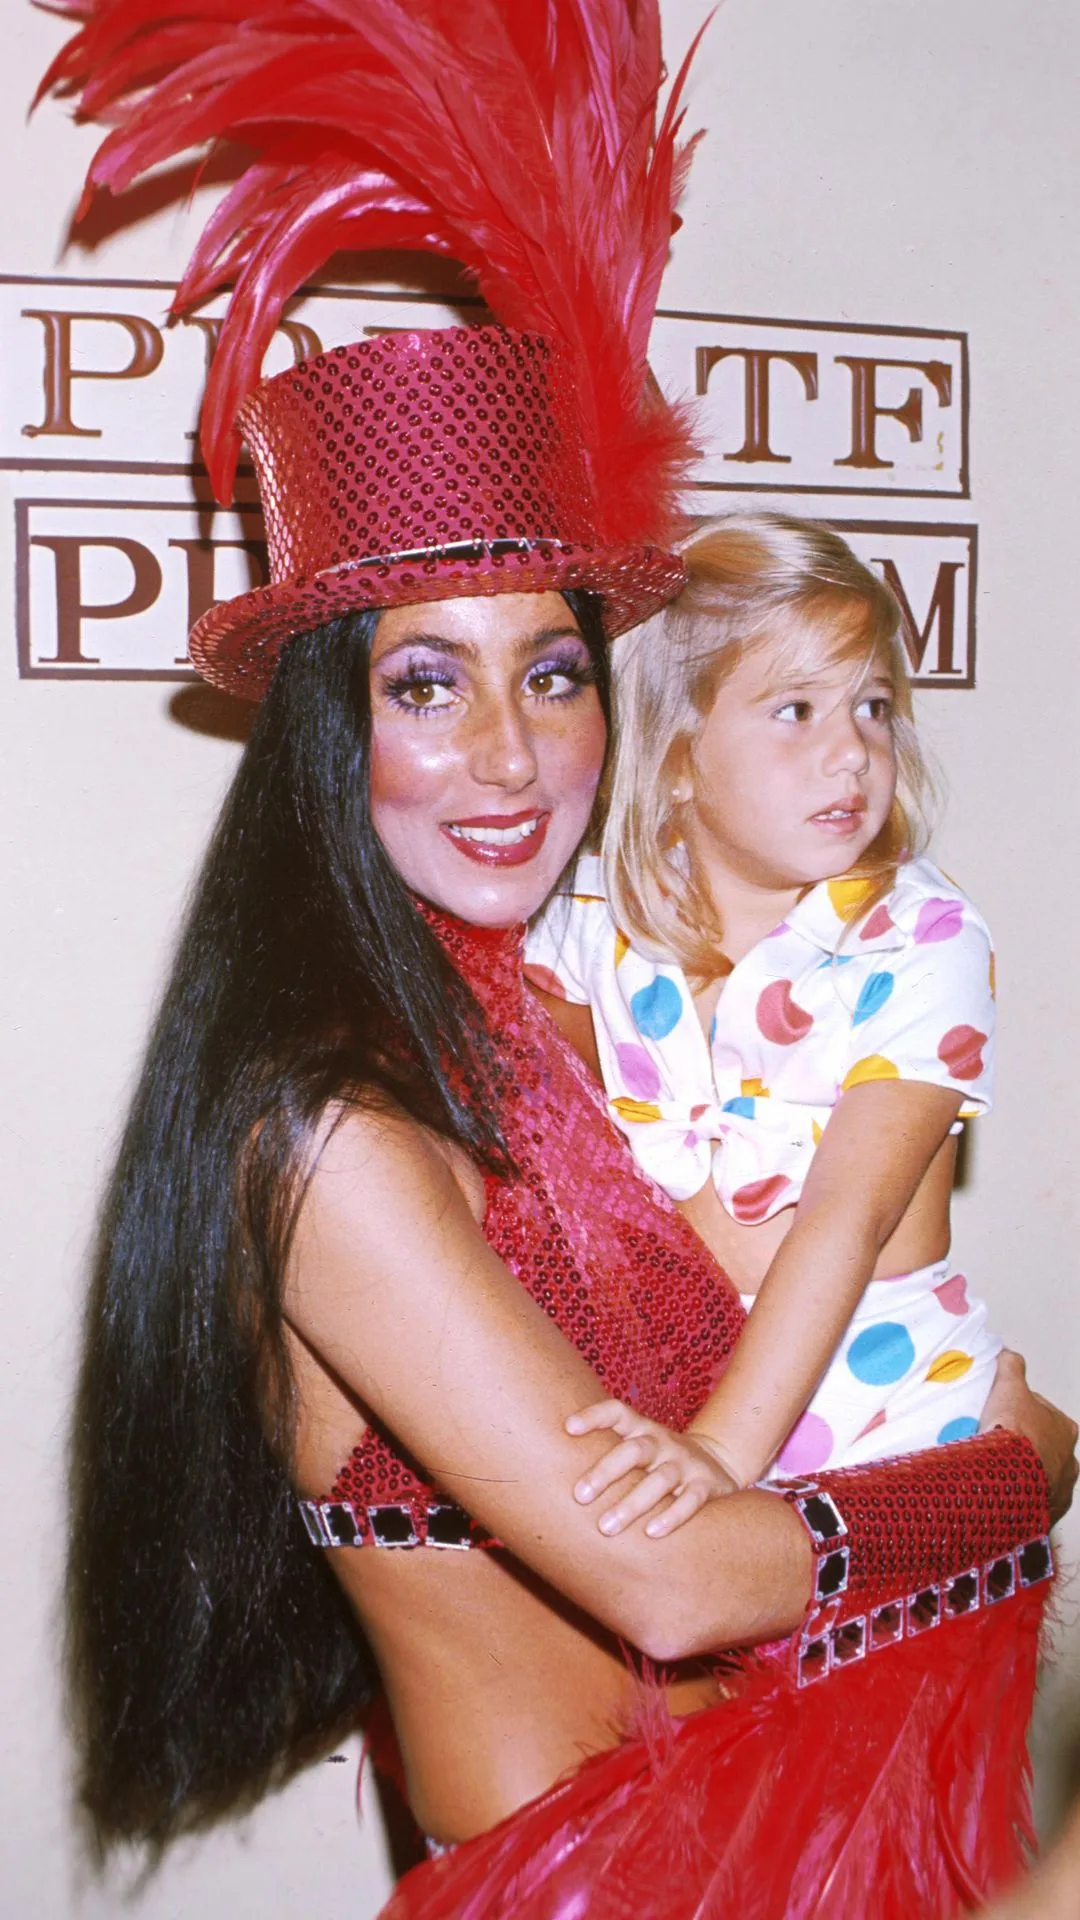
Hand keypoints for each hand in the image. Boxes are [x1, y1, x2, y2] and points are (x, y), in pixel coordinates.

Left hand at [566, 1399, 738, 1536]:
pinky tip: (650, 1533)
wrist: (718, 1465)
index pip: (617, 1412)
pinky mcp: (706, 1486)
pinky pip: (690, 1501)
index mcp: (642, 1430)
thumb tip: (546, 1472)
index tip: (568, 1428)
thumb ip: (605, 1454)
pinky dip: (672, 1517)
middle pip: (634, 1450)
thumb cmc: (659, 1462)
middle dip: (606, 1471)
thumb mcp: (638, 1449)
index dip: (594, 1416)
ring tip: (606, 1527)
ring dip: (632, 1503)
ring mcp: (686, 1463)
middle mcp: (663, 1442)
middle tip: (579, 1496)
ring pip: (660, 1480)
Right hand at [980, 1350, 1077, 1525]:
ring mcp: (1059, 1489)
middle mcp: (1069, 1461)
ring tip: (993, 1469)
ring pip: (1038, 1476)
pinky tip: (998, 1490)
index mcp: (1065, 1428)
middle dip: (1023, 1445)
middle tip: (995, 1443)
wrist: (1007, 1478)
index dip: (1020, 1411)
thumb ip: (1011, 1368)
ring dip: (1020, 1472)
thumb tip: (1008, 1355)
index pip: (1043, 1414)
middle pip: (1043, 1447)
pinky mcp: (1046, 1512)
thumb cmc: (1014, 1434)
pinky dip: (1016, 1496)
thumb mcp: (1009, 1387)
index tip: (1001, 1414)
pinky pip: (1030, 1501)